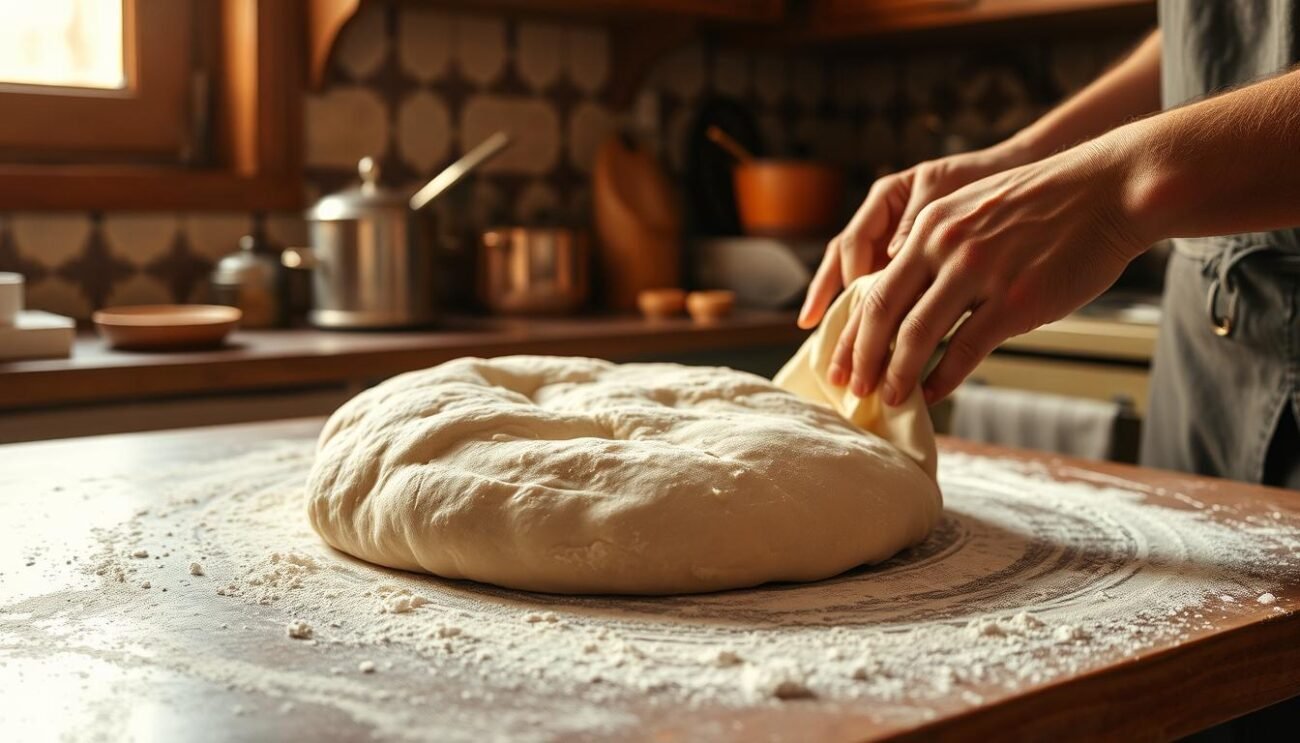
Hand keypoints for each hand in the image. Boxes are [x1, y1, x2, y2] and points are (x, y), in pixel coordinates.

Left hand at [827, 136, 1151, 405]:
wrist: (1110, 189)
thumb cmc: (1045, 205)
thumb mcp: (973, 209)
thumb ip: (937, 248)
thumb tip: (908, 299)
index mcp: (929, 225)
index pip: (873, 288)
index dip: (851, 332)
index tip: (837, 361)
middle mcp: (944, 247)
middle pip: (883, 314)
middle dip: (860, 359)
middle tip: (850, 390)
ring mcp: (978, 274)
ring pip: (916, 337)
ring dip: (896, 376)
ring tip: (887, 399)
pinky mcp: (1014, 301)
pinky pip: (963, 349)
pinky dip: (941, 378)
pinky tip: (932, 393)